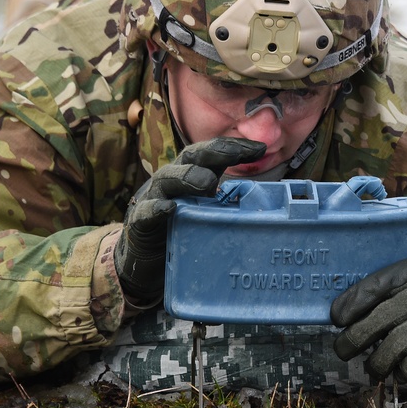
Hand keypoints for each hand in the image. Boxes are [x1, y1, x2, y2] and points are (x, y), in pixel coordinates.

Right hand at [113, 137, 265, 301]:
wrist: (147, 260)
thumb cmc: (184, 229)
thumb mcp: (209, 212)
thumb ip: (229, 203)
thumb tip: (266, 202)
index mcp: (192, 173)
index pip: (213, 153)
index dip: (235, 147)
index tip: (260, 149)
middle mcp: (173, 179)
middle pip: (191, 156)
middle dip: (214, 152)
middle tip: (236, 154)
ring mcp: (155, 197)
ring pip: (168, 178)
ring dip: (187, 177)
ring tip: (206, 183)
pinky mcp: (141, 221)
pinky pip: (147, 212)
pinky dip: (158, 209)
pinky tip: (169, 208)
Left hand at [330, 254, 406, 380]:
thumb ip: (395, 297)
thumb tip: (349, 318)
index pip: (376, 284)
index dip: (352, 303)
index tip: (336, 318)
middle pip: (382, 316)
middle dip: (356, 337)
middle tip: (343, 350)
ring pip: (395, 343)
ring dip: (378, 361)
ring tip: (372, 369)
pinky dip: (403, 371)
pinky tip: (400, 373)